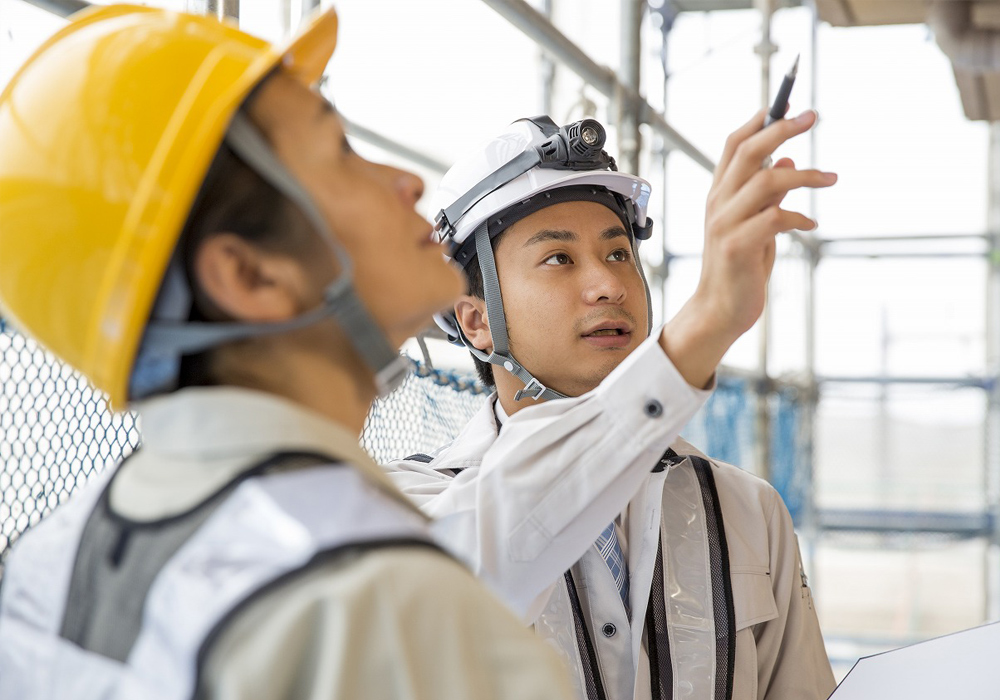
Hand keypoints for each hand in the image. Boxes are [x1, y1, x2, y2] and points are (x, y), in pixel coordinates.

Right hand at [660, 109, 836, 388]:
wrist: (721, 309)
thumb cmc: (740, 267)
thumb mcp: (755, 224)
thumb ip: (766, 195)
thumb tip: (785, 162)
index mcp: (719, 194)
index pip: (733, 145)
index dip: (759, 121)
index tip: (786, 103)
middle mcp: (717, 203)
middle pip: (747, 152)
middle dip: (781, 129)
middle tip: (814, 116)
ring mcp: (724, 224)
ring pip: (765, 180)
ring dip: (804, 175)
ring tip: (832, 178)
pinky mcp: (738, 246)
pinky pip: (776, 218)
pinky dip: (799, 217)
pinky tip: (812, 224)